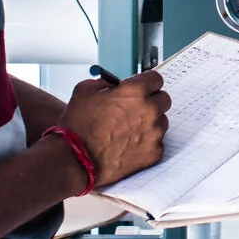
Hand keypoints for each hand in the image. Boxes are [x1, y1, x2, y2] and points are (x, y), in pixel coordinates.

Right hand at [59, 70, 169, 186]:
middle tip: (135, 109)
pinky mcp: (154, 152)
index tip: (143, 89)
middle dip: (151, 102)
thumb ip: (104, 82)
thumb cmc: (78, 125)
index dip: (147, 84)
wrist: (75, 159)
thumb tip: (114, 84)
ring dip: (150, 123)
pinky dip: (146, 143)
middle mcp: (149, 110)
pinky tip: (129, 145)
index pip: (156, 79)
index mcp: (135, 91)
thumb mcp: (85, 90)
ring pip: (161, 122)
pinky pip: (157, 143)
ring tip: (128, 130)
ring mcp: (154, 133)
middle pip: (163, 99)